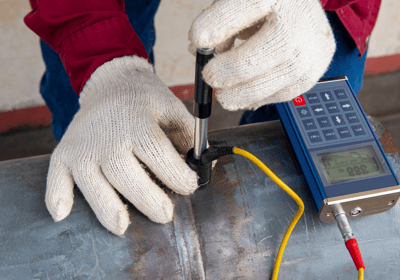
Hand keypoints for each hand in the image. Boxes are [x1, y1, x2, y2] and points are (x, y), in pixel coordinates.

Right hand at [46, 56, 197, 234]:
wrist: (110, 82)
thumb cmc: (144, 99)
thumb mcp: (171, 108)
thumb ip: (189, 134)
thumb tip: (204, 162)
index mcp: (137, 122)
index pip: (158, 154)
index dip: (177, 175)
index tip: (189, 186)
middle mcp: (107, 136)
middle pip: (126, 173)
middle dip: (147, 199)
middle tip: (164, 215)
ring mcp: (83, 146)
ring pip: (92, 181)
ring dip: (105, 207)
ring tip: (121, 227)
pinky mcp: (64, 152)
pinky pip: (57, 176)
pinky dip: (56, 196)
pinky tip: (61, 215)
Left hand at [189, 0, 335, 109]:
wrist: (297, 10)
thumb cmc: (261, 8)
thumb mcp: (236, 6)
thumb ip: (218, 26)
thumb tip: (197, 52)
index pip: (250, 4)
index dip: (221, 24)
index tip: (197, 39)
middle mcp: (301, 16)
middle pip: (278, 46)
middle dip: (237, 69)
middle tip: (211, 79)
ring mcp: (314, 43)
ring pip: (286, 75)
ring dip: (247, 92)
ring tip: (225, 96)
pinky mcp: (317, 67)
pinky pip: (289, 90)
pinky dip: (262, 96)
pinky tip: (246, 94)